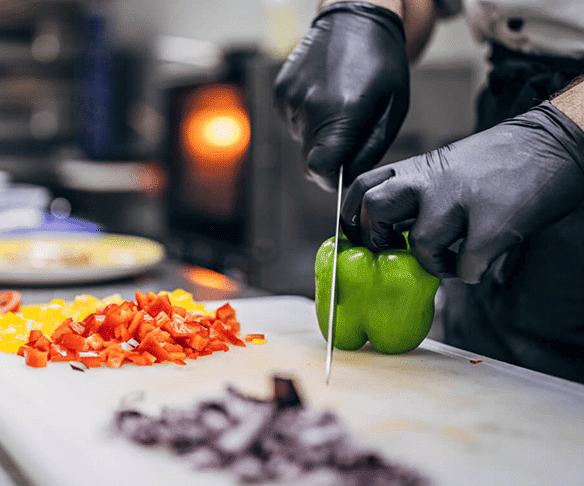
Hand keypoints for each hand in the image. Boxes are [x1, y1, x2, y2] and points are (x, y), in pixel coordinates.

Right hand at [273, 1, 408, 190]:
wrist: (355, 18)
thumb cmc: (381, 61)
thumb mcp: (393, 109)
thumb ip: (370, 149)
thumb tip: (349, 176)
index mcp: (343, 113)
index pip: (321, 169)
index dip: (331, 179)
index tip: (341, 174)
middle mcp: (311, 107)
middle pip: (310, 160)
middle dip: (329, 155)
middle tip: (348, 131)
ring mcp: (291, 98)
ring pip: (302, 141)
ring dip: (319, 133)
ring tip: (338, 104)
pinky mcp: (281, 91)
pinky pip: (293, 123)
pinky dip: (308, 118)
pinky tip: (324, 95)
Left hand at [341, 101, 583, 282]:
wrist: (556, 140)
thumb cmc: (499, 160)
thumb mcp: (446, 166)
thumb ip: (418, 193)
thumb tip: (395, 233)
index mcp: (418, 167)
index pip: (362, 185)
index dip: (351, 216)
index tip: (360, 236)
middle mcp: (432, 180)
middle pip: (373, 207)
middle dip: (376, 238)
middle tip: (394, 250)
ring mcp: (461, 200)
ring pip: (419, 243)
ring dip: (432, 263)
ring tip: (449, 260)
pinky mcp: (493, 222)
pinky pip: (467, 265)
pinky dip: (470, 272)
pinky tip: (480, 263)